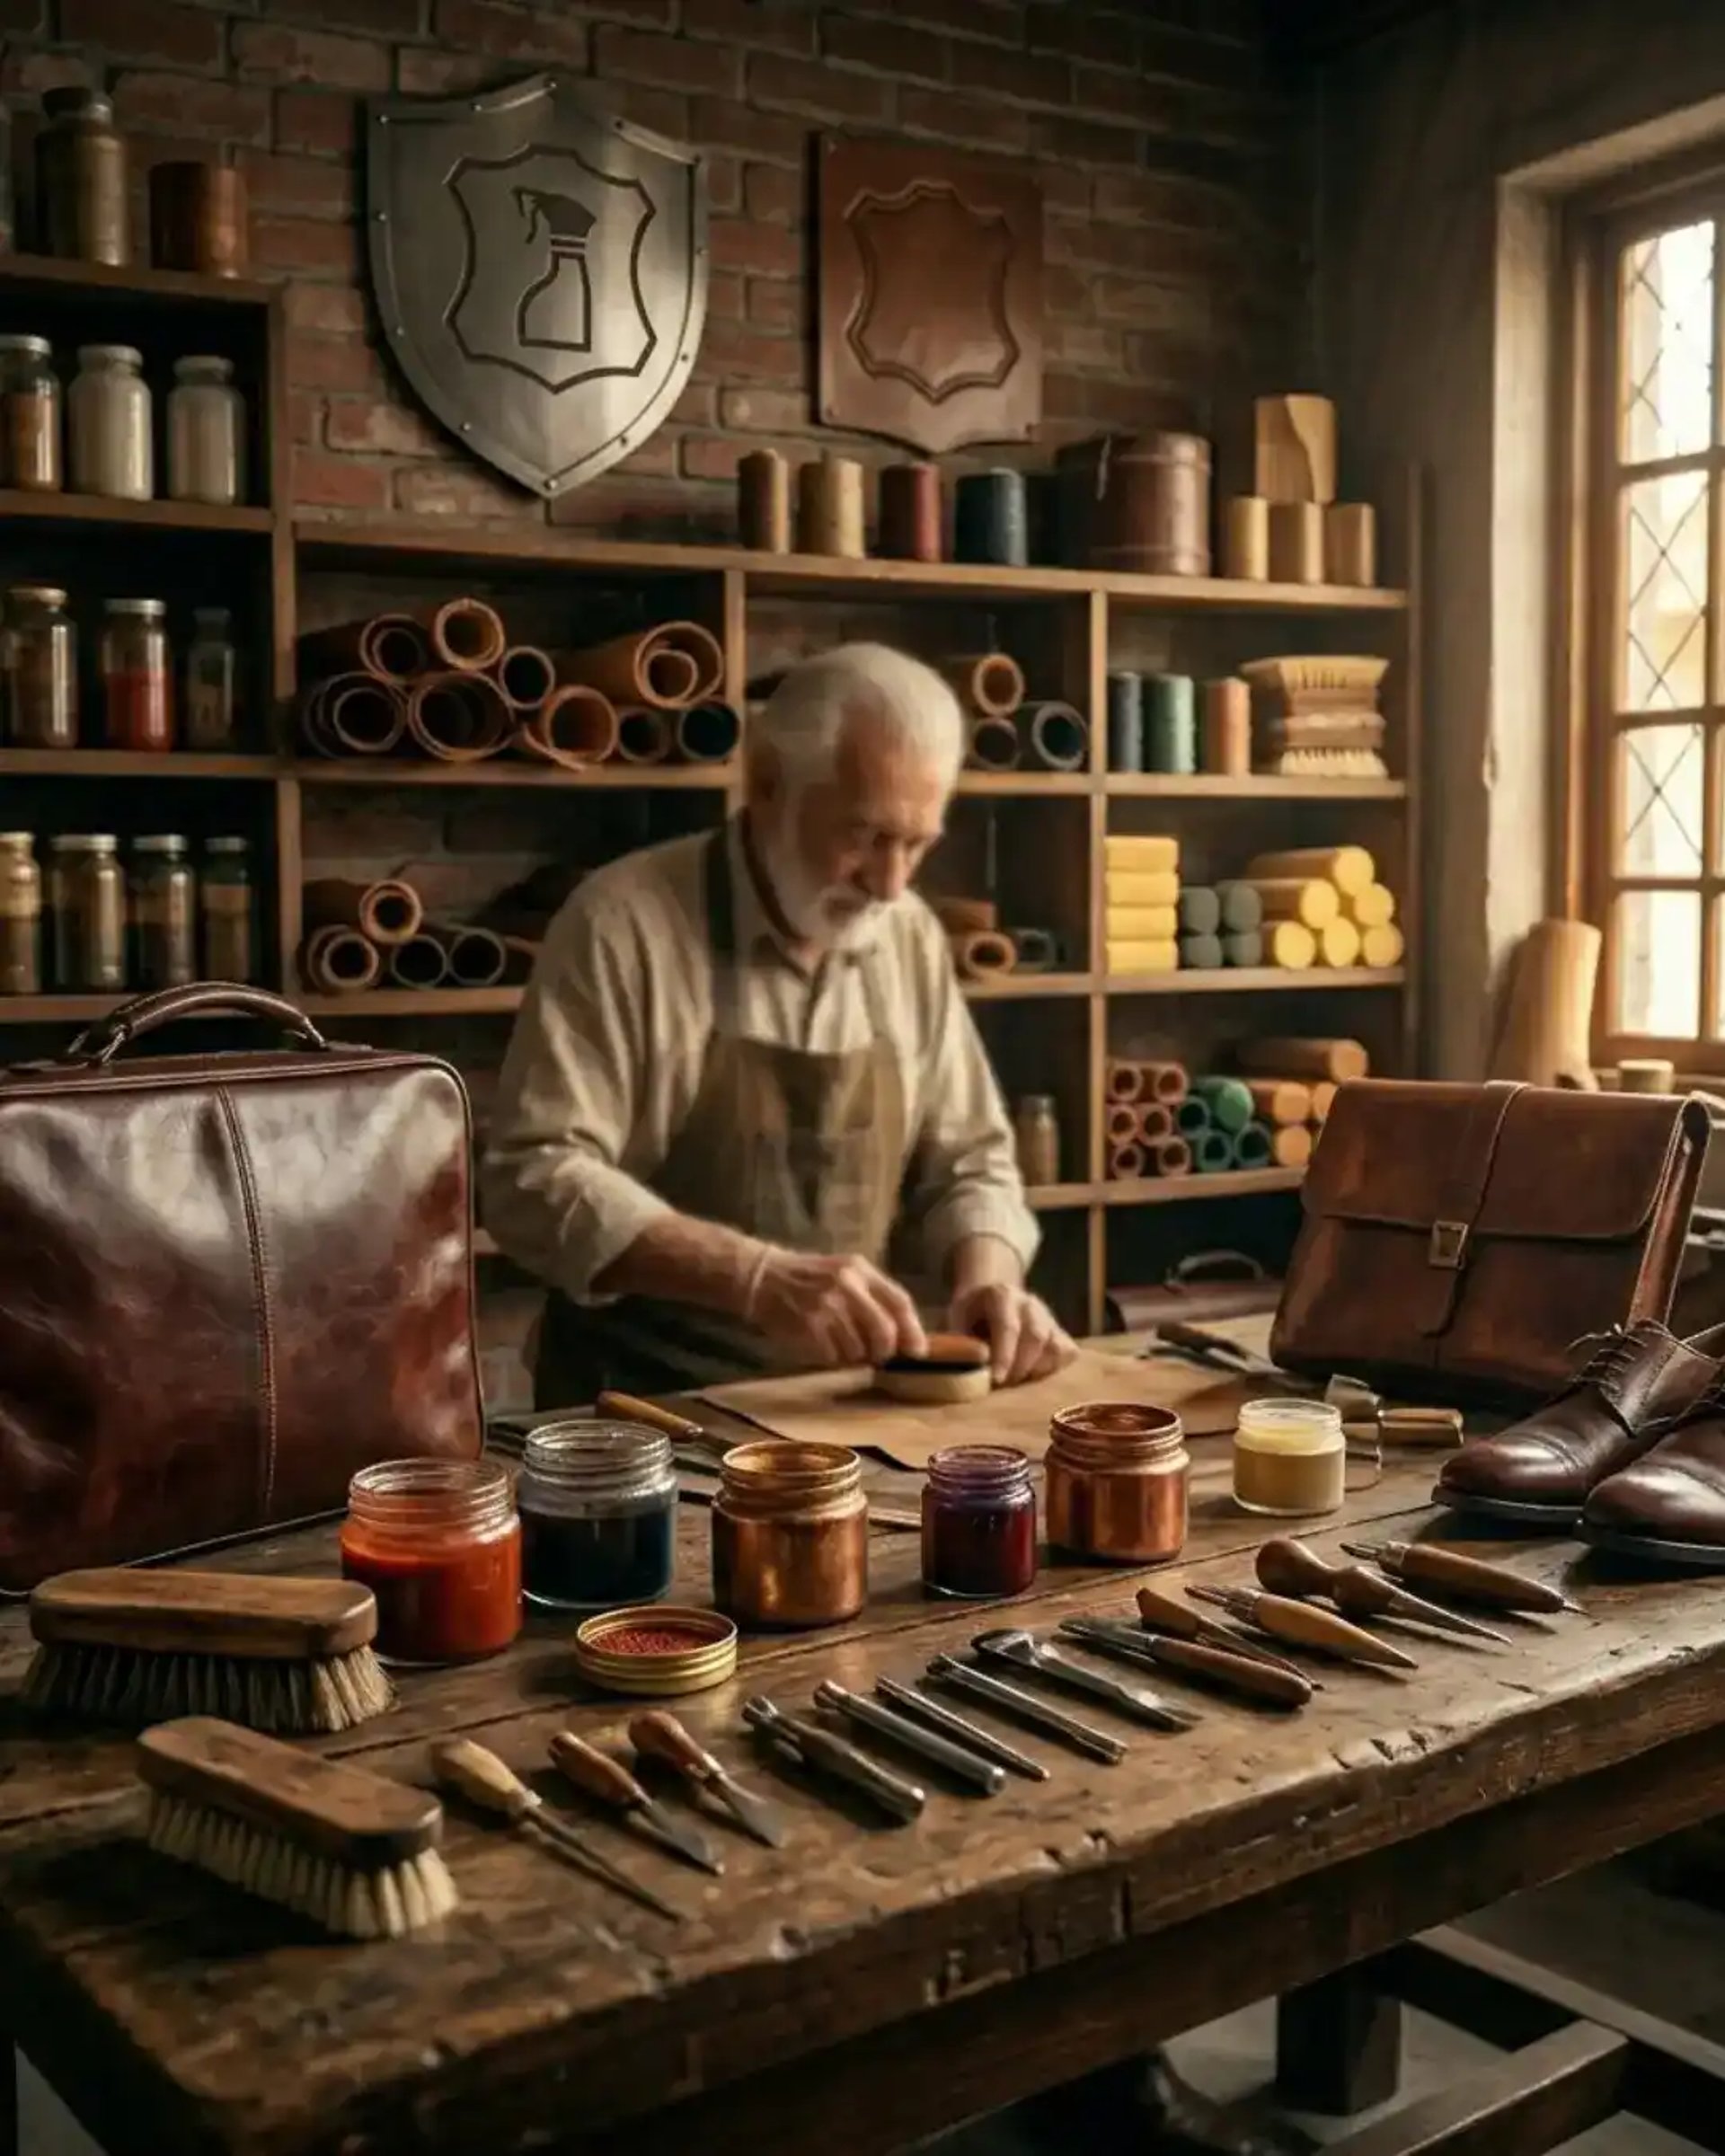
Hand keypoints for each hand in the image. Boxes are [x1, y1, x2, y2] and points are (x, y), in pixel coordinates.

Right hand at [746, 1247, 927, 1367]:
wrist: (763, 1277)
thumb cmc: (809, 1279)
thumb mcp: (845, 1273)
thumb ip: (873, 1297)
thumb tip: (905, 1337)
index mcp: (860, 1269)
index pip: (899, 1301)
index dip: (913, 1330)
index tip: (918, 1351)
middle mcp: (847, 1285)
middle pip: (884, 1330)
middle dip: (884, 1350)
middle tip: (877, 1356)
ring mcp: (827, 1305)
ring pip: (858, 1349)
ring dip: (854, 1356)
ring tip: (840, 1344)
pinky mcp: (808, 1324)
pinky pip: (833, 1356)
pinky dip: (832, 1358)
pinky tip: (822, 1346)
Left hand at [949, 1281, 1075, 1387]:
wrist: (989, 1300)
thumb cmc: (970, 1315)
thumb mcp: (956, 1319)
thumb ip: (960, 1340)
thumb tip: (962, 1363)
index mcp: (1002, 1295)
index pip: (1008, 1327)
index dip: (1004, 1356)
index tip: (996, 1379)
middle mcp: (1030, 1303)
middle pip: (1035, 1338)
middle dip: (1019, 1367)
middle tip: (1001, 1384)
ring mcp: (1049, 1317)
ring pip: (1055, 1348)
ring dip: (1036, 1370)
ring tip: (1015, 1379)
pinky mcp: (1061, 1332)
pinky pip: (1066, 1354)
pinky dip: (1051, 1368)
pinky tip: (1031, 1373)